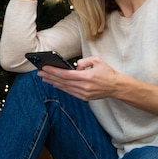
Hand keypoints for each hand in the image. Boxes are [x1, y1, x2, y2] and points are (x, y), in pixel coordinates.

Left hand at [38, 56, 157, 120]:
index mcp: (87, 77)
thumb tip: (74, 66)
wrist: (117, 87)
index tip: (45, 68)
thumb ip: (84, 61)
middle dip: (50, 77)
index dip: (53, 72)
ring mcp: (83, 94)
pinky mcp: (84, 97)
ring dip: (53, 83)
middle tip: (39, 73)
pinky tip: (55, 84)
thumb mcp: (97, 61)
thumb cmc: (108, 72)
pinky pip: (69, 92)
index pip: (65, 75)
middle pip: (62, 82)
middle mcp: (84, 87)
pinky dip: (61, 87)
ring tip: (44, 78)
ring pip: (64, 88)